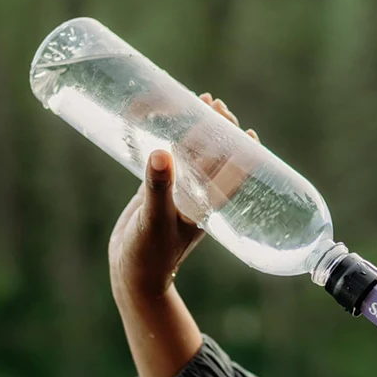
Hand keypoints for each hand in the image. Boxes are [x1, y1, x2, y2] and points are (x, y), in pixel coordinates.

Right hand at [109, 93, 258, 303]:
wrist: (132, 273)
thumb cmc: (150, 254)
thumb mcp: (154, 219)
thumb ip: (158, 188)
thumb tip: (162, 153)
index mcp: (208, 204)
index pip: (232, 172)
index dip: (241, 149)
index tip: (244, 129)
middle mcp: (198, 195)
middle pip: (214, 155)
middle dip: (216, 129)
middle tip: (212, 103)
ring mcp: (179, 191)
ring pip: (192, 153)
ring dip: (194, 129)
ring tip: (197, 102)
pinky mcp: (158, 190)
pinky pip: (167, 159)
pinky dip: (166, 139)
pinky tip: (162, 121)